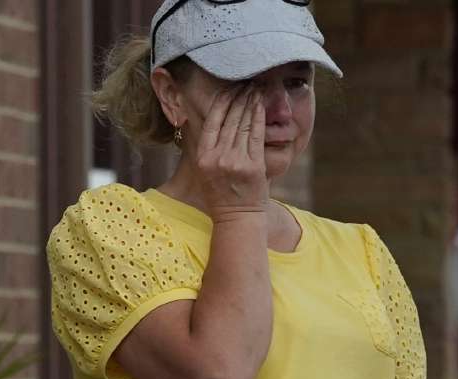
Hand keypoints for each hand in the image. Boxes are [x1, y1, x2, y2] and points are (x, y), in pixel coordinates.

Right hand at [195, 84, 267, 219]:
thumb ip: (204, 145)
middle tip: (246, 81)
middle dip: (239, 97)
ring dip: (250, 102)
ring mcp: (235, 161)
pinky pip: (256, 136)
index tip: (229, 87)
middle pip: (229, 119)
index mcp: (203, 156)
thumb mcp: (204, 169)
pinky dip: (259, 118)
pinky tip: (261, 105)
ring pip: (243, 124)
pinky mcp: (253, 166)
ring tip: (256, 88)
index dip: (222, 101)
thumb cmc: (222, 193)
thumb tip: (196, 118)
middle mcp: (217, 157)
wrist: (237, 218)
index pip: (212, 121)